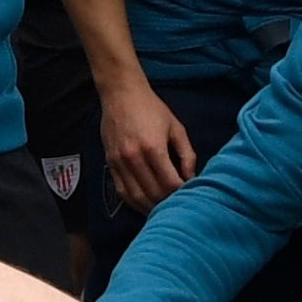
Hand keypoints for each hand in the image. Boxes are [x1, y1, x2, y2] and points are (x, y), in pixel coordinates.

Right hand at [99, 72, 196, 208]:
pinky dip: (134, 202)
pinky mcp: (110, 164)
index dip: (181, 193)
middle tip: (178, 203)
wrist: (121, 94)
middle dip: (168, 202)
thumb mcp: (176, 127)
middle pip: (154, 193)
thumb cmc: (152, 108)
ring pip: (137, 197)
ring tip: (163, 208)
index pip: (170, 183)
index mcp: (154, 148)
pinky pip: (122, 192)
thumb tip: (192, 178)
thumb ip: (186, 154)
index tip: (189, 194)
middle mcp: (134, 158)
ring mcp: (119, 163)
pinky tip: (145, 204)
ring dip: (151, 207)